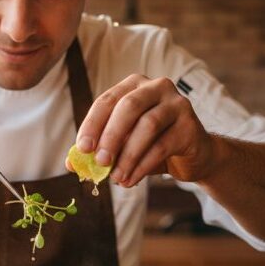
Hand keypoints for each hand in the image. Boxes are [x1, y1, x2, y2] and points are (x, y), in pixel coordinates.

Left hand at [68, 74, 214, 186]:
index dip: (92, 124)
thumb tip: (71, 163)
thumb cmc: (151, 145)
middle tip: (100, 162)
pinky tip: (131, 180)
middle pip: (129, 107)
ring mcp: (177, 104)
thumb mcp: (123, 145)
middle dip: (111, 136)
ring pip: (147, 126)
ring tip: (116, 178)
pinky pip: (163, 145)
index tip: (82, 148)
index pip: (107, 100)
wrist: (193, 155)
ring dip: (128, 155)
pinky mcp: (190, 125)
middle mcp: (157, 87)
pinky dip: (143, 166)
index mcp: (134, 85)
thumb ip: (98, 149)